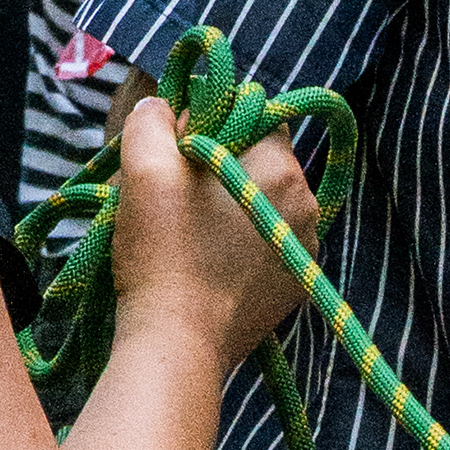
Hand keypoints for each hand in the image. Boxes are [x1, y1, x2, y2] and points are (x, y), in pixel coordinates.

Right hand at [111, 93, 318, 369]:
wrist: (178, 342)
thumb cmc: (164, 251)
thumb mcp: (143, 167)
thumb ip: (153, 118)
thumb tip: (163, 107)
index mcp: (280, 168)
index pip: (254, 114)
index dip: (211, 121)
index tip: (178, 150)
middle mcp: (307, 205)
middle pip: (260, 158)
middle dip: (221, 161)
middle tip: (176, 190)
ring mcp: (304, 250)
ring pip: (263, 198)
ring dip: (232, 201)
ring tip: (189, 228)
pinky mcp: (295, 286)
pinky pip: (267, 238)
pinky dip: (242, 239)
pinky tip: (208, 258)